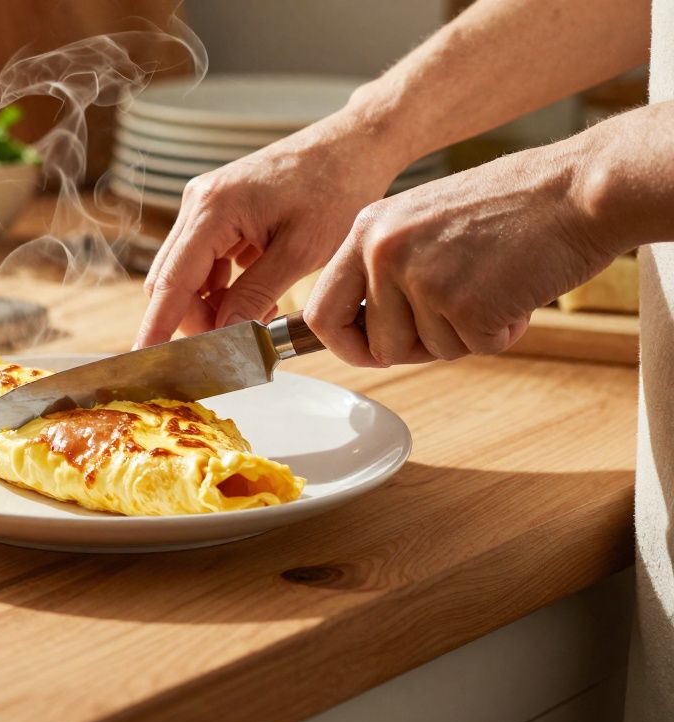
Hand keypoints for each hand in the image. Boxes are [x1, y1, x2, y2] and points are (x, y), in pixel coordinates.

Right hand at [135, 117, 408, 347]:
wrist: (353, 145)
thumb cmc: (334, 187)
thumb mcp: (300, 251)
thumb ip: (255, 295)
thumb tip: (224, 335)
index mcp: (212, 209)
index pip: (171, 282)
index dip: (156, 326)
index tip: (146, 363)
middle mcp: (199, 204)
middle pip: (171, 281)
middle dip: (195, 320)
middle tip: (235, 345)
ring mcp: (206, 206)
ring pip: (187, 275)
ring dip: (212, 306)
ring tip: (259, 316)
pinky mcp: (219, 212)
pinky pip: (205, 262)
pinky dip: (223, 289)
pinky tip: (259, 297)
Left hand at [303, 140, 617, 366]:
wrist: (578, 189)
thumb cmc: (512, 207)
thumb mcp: (423, 223)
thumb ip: (387, 269)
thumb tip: (364, 333)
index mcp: (368, 230)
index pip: (321, 312)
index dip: (345, 345)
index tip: (368, 353)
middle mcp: (384, 252)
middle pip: (376, 345)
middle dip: (416, 346)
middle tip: (458, 313)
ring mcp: (421, 278)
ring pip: (427, 351)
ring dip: (465, 334)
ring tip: (493, 283)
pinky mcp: (463, 303)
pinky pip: (473, 349)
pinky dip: (501, 332)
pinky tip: (517, 290)